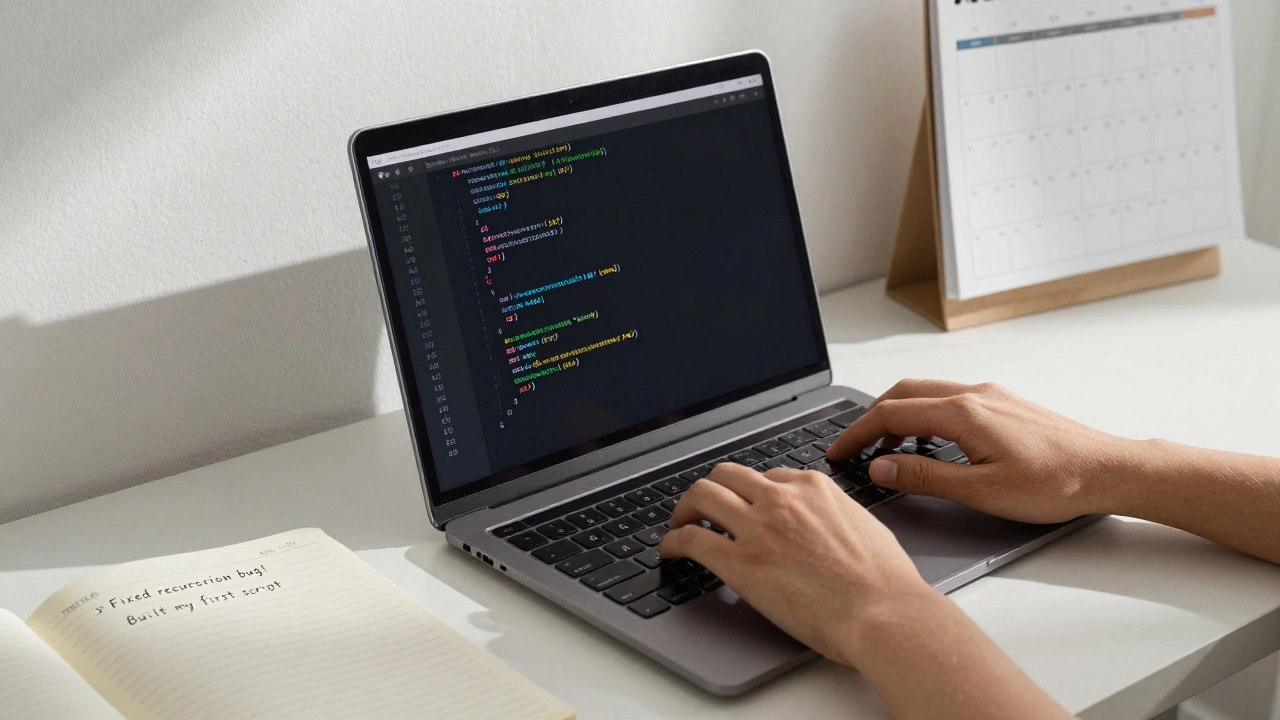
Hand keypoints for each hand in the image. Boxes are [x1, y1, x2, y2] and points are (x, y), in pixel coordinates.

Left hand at [656, 463, 936, 667]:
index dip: (750, 493)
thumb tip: (827, 522)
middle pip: (727, 475)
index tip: (744, 507)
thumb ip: (835, 516)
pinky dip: (671, 541)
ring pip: (701, 495)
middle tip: (703, 509)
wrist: (881, 613)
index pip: (767, 476)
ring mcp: (757, 527)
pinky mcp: (738, 561)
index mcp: (813, 488)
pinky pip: (689, 539)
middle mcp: (780, 498)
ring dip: (684, 508)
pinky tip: (669, 551)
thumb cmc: (884, 583)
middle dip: (712, 489)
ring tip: (680, 524)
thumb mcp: (865, 527)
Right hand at [826, 379, 1137, 523]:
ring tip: (885, 447)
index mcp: (963, 413)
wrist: (1109, 470)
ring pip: (926, 392)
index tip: (838, 452)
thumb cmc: (1055, 484)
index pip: (891, 414)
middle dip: (870, 418)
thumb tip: (881, 467)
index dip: (857, 434)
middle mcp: (975, 394)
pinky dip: (924, 413)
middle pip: (903, 393)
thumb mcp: (981, 491)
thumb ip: (924, 476)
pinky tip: (930, 441)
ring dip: (897, 413)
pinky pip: (950, 397)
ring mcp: (991, 394)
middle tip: (852, 447)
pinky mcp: (1005, 402)